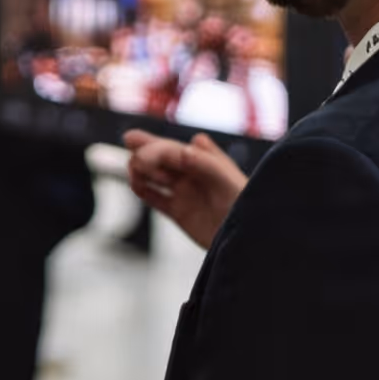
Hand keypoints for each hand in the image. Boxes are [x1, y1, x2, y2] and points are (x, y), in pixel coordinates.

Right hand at [123, 130, 246, 248]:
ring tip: (133, 170)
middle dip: (145, 147)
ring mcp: (184, 191)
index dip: (157, 149)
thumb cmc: (245, 205)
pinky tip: (134, 184)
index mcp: (205, 160)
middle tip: (129, 140)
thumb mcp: (228, 182)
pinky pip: (155, 198)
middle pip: (162, 156)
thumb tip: (184, 148)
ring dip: (141, 169)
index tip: (142, 157)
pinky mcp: (178, 212)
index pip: (175, 150)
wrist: (249, 239)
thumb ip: (207, 164)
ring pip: (155, 175)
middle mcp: (192, 173)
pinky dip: (144, 190)